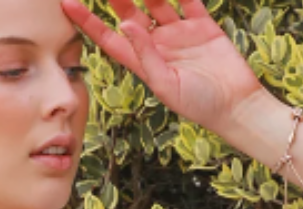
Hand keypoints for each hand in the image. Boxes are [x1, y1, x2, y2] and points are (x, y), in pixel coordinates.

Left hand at [61, 0, 266, 135]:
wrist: (235, 105)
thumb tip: (125, 23)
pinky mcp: (202, 24)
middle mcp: (157, 45)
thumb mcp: (165, 85)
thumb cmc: (199, 105)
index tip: (68, 4)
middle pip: (130, 11)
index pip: (108, 37)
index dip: (88, 21)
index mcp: (142, 63)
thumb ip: (145, 55)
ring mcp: (179, 32)